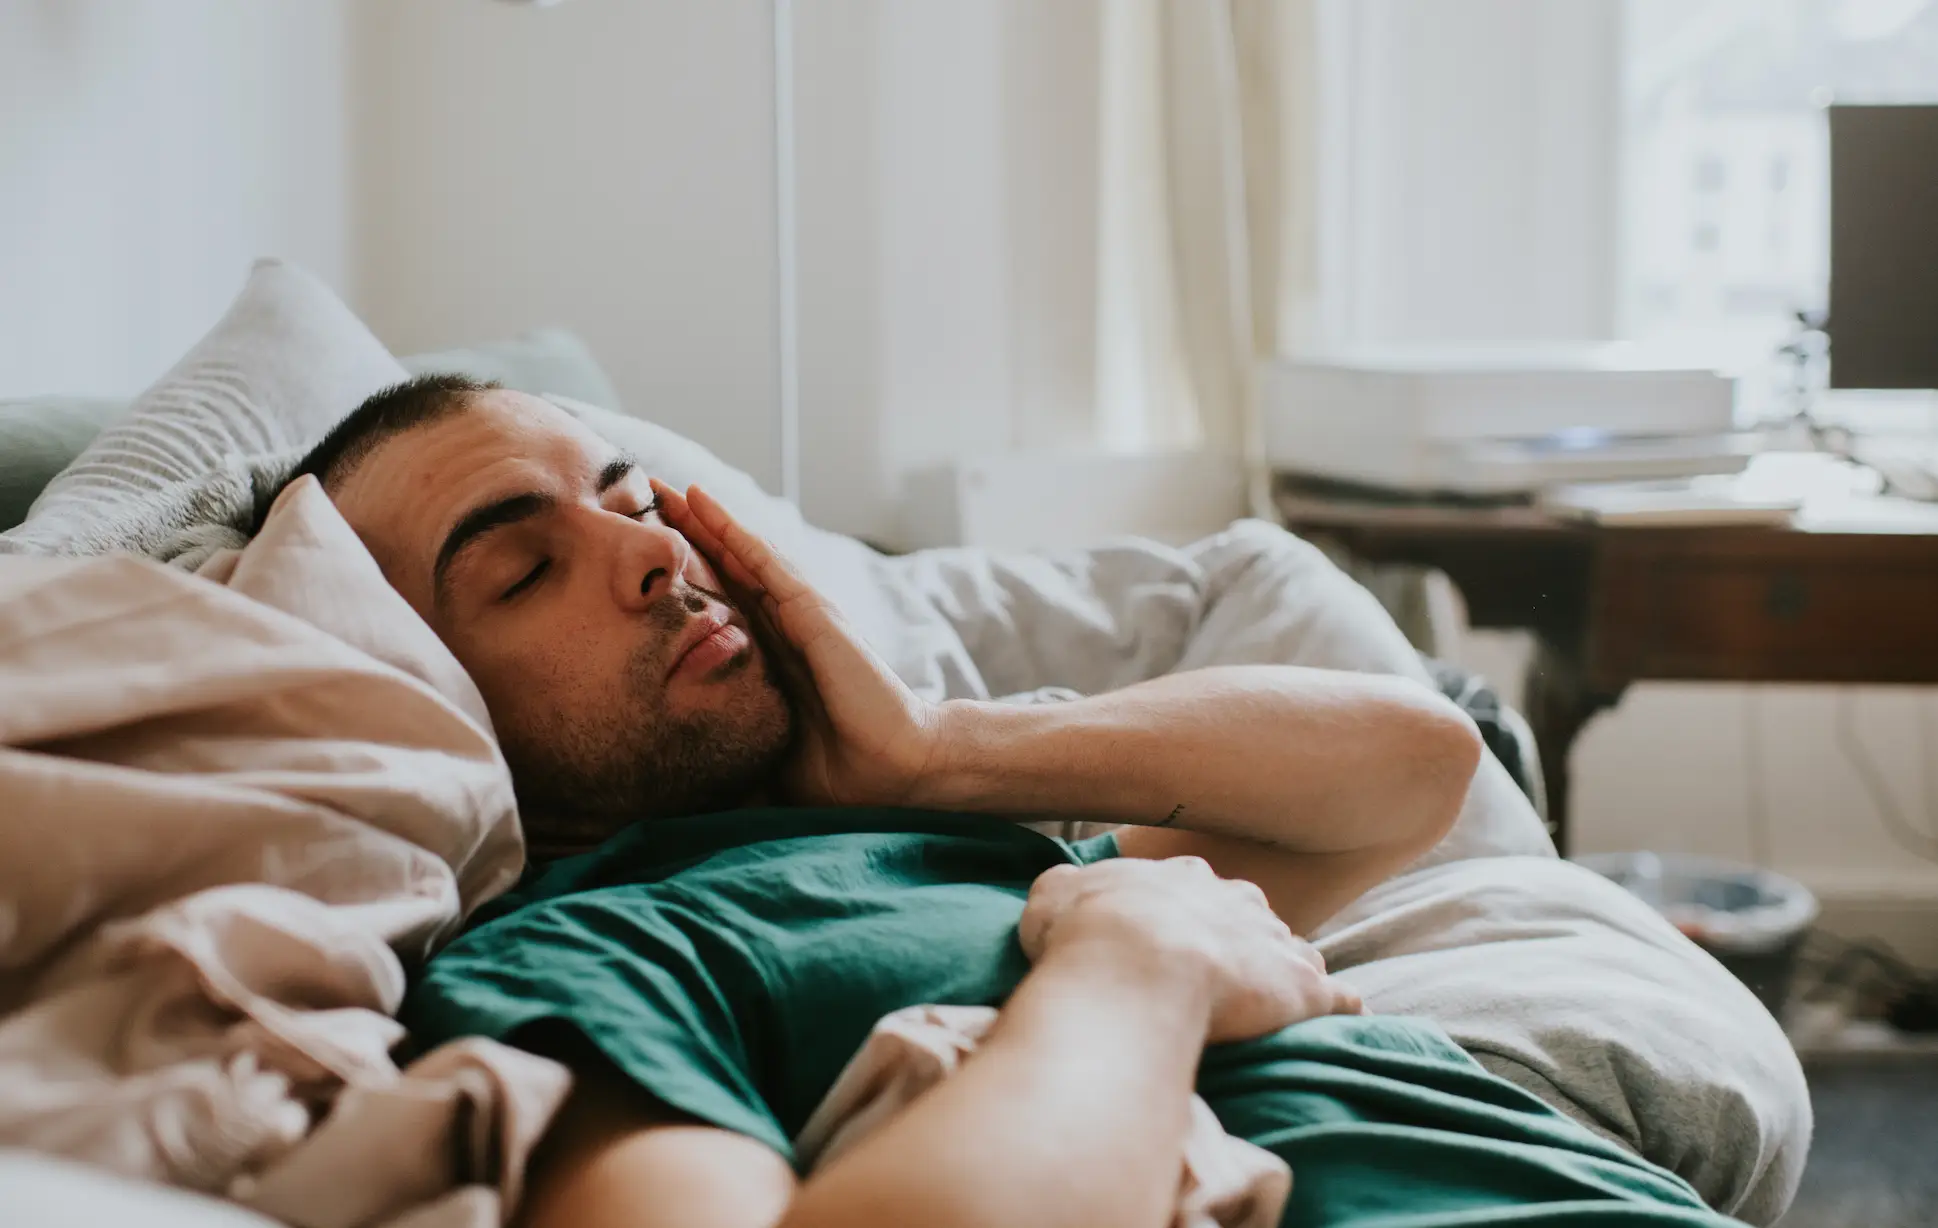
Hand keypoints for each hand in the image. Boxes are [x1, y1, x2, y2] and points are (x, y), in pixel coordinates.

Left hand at [653, 479, 944, 807]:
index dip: (688, 575)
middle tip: (644, 497)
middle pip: (729, 569)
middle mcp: (787, 628)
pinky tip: (705, 505)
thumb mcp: (767, 761)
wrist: (896, 771)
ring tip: (666, 488)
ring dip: (706, 519)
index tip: (647, 555)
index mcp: (775, 658)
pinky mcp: (815, 614)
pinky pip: (767, 565)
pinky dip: (735, 532)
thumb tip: (680, 791)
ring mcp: (802, 616)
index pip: (723, 605)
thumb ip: (730, 760)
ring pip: (743, 555)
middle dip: (689, 534)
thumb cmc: (843, 773)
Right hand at [1018, 856, 1363, 1043]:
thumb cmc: (1087, 930)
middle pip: (1250, 917)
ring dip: (1285, 973)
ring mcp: (1274, 941)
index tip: (1173, 941)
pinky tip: (1341, 1019)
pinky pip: (1338, 996)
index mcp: (1182, 877)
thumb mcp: (1054, 895)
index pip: (1197, 890)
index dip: (1186, 917)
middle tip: (1219, 975)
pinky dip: (1339, 1006)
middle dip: (1241, 941)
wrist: (1132, 964)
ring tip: (1274, 1006)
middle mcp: (1236, 899)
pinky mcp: (1303, 987)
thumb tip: (1067, 893)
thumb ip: (1067, 890)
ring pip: (1294, 951)